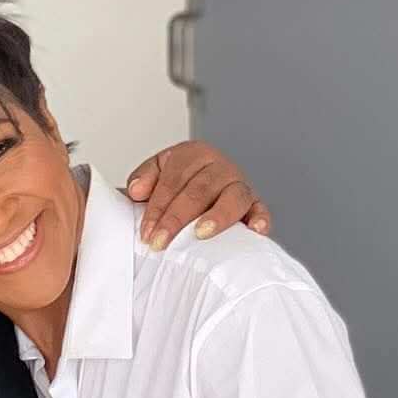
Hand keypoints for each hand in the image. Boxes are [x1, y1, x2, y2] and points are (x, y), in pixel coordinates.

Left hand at [122, 140, 270, 248]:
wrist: (195, 200)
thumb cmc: (175, 192)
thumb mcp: (154, 178)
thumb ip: (143, 179)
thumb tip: (137, 190)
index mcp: (194, 154)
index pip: (175, 179)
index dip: (158, 207)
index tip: (146, 232)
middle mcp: (219, 166)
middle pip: (200, 188)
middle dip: (177, 217)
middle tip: (160, 242)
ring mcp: (239, 186)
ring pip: (232, 196)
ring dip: (217, 216)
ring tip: (201, 233)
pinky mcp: (254, 206)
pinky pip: (260, 211)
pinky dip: (259, 219)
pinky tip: (255, 231)